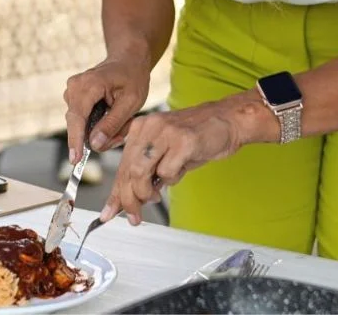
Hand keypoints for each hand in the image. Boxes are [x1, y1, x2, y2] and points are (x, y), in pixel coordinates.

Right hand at [64, 58, 150, 160]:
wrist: (128, 60)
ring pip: (81, 125)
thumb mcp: (130, 102)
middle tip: (121, 136)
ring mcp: (71, 92)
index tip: (75, 160)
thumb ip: (112, 124)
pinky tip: (113, 119)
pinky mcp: (73, 98)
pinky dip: (97, 125)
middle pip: (79, 124)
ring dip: (100, 131)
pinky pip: (82, 120)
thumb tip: (94, 144)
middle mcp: (74, 87)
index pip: (78, 118)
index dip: (76, 141)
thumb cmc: (132, 77)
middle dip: (98, 136)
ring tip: (121, 123)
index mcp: (88, 85)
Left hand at [102, 101, 247, 224]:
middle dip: (128, 199)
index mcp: (140, 128)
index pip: (121, 165)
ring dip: (145, 193)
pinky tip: (180, 172)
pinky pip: (167, 171)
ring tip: (154, 197)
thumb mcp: (166, 152)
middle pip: (128, 170)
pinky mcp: (183, 141)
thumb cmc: (197, 138)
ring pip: (140, 172)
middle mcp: (149, 127)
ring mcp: (165, 132)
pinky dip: (171, 180)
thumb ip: (147, 171)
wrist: (228, 120)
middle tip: (134, 216)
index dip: (115, 192)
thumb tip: (130, 199)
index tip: (109, 212)